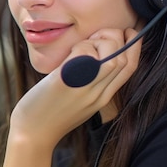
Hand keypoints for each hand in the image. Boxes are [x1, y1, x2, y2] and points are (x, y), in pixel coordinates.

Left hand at [9, 27, 141, 150]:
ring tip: (83, 45)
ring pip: (111, 58)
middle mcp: (98, 94)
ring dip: (101, 41)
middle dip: (117, 37)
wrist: (31, 134)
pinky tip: (69, 53)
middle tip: (96, 36)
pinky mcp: (65, 84)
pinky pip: (84, 58)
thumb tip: (91, 54)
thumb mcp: (77, 97)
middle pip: (123, 59)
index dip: (135, 45)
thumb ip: (88, 78)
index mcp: (103, 97)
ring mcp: (84, 90)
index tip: (127, 31)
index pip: (130, 67)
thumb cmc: (48, 112)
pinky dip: (81, 47)